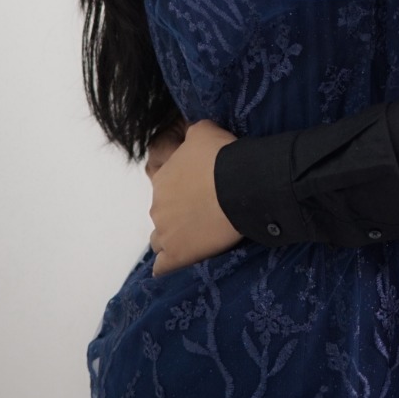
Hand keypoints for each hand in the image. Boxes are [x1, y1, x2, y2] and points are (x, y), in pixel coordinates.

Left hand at [149, 119, 241, 275]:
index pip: (162, 182)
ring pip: (159, 239)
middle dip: (178, 209)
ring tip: (195, 233)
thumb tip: (187, 134)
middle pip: (163, 211)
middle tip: (204, 206)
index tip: (198, 183)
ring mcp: (165, 233)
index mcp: (162, 178)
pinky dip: (168, 263)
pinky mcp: (177, 255)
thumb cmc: (221, 156)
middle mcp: (158, 206)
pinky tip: (181, 257)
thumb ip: (190, 134)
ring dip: (172, 235)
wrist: (241, 185)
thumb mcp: (203, 130)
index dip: (179, 182)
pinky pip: (163, 266)